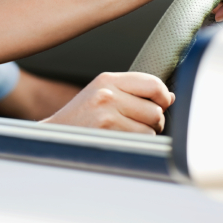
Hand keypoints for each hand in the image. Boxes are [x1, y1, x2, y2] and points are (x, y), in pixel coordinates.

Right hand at [42, 72, 173, 133]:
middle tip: (134, 122)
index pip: (153, 83)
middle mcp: (107, 92)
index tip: (159, 104)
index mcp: (107, 79)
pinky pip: (142, 139)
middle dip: (152, 120)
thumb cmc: (82, 118)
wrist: (53, 136)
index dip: (162, 97)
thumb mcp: (102, 94)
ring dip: (144, 133)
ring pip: (152, 127)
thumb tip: (169, 97)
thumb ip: (133, 92)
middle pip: (157, 109)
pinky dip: (136, 143)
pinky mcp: (108, 130)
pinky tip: (117, 139)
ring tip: (122, 131)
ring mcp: (107, 112)